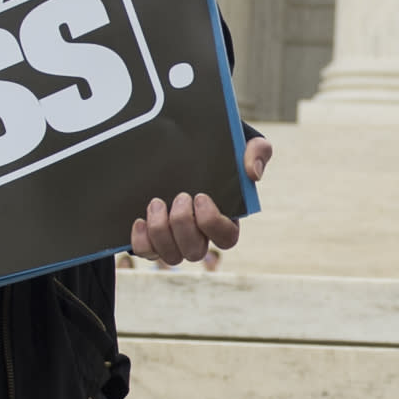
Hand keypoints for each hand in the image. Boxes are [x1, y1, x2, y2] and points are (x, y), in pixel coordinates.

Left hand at [130, 134, 273, 267]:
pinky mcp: (153, 238)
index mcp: (226, 218)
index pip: (226, 238)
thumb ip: (258, 151)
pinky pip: (146, 252)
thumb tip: (253, 173)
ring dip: (161, 232)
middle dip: (184, 225)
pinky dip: (142, 240)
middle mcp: (201, 235)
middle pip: (195, 251)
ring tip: (157, 203)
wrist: (181, 144)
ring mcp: (176, 240)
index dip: (213, 224)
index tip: (200, 197)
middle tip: (180, 197)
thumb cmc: (218, 148)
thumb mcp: (242, 141)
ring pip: (172, 257)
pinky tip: (140, 219)